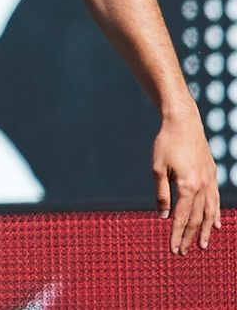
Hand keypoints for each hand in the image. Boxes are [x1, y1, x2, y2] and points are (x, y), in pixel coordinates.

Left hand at [153, 103, 220, 253]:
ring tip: (203, 246)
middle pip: (197, 219)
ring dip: (206, 231)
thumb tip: (164, 216)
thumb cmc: (166, 143)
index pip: (182, 218)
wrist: (184, 123)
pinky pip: (216, 200)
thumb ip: (162, 193)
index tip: (173, 249)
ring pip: (209, 212)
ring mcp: (210, 181)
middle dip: (189, 237)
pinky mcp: (212, 175)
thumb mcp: (157, 168)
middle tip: (182, 252)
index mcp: (187, 186)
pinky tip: (216, 225)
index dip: (177, 235)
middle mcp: (202, 186)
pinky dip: (215, 215)